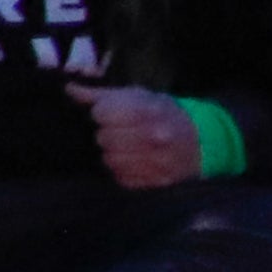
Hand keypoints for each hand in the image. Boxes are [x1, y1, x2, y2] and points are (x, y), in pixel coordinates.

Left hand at [87, 86, 210, 190]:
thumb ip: (101, 95)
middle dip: (106, 135)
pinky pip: (123, 178)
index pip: (101, 113)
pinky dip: (123, 171)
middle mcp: (153, 136)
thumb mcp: (137, 96)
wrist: (203, 140)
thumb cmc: (163, 113)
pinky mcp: (158, 181)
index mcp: (147, 110)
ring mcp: (158, 161)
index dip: (101, 113)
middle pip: (103, 138)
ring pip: (110, 160)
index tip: (109, 114)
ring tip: (126, 147)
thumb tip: (68, 89)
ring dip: (113, 154)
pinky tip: (134, 161)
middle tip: (119, 133)